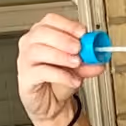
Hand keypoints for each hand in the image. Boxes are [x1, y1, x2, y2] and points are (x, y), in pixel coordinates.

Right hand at [16, 11, 98, 125]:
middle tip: (79, 49)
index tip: (83, 33)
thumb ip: (89, 61)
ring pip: (38, 50)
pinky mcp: (26, 78)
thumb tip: (99, 58)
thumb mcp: (78, 68)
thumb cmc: (59, 81)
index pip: (51, 20)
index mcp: (42, 34)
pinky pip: (41, 72)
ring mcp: (25, 60)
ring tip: (76, 63)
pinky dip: (60, 75)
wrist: (52, 104)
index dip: (68, 25)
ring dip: (61, 56)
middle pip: (42, 32)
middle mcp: (30, 44)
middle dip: (64, 39)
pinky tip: (72, 80)